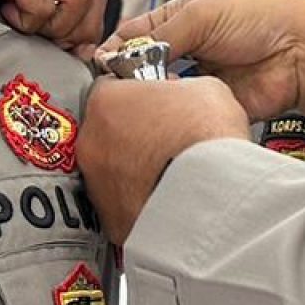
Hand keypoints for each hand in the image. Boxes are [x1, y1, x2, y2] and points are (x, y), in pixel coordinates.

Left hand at [79, 75, 249, 243]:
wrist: (212, 194)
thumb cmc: (206, 141)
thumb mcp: (205, 88)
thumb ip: (181, 90)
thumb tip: (185, 98)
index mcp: (107, 102)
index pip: (114, 86)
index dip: (141, 92)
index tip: (157, 100)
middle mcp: (93, 143)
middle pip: (109, 129)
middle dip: (135, 131)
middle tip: (167, 134)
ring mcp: (98, 184)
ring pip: (113, 168)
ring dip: (136, 166)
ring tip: (172, 168)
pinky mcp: (111, 218)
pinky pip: (123, 202)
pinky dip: (141, 199)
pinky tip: (168, 193)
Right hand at [108, 0, 304, 122]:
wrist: (301, 51)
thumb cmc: (261, 17)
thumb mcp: (201, 15)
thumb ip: (158, 36)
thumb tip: (120, 53)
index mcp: (179, 18)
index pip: (133, 34)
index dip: (113, 49)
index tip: (96, 64)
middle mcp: (184, 49)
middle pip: (140, 67)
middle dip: (128, 76)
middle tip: (118, 84)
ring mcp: (195, 79)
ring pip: (157, 94)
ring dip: (149, 95)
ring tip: (142, 96)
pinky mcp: (208, 106)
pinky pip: (180, 114)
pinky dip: (171, 114)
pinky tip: (164, 111)